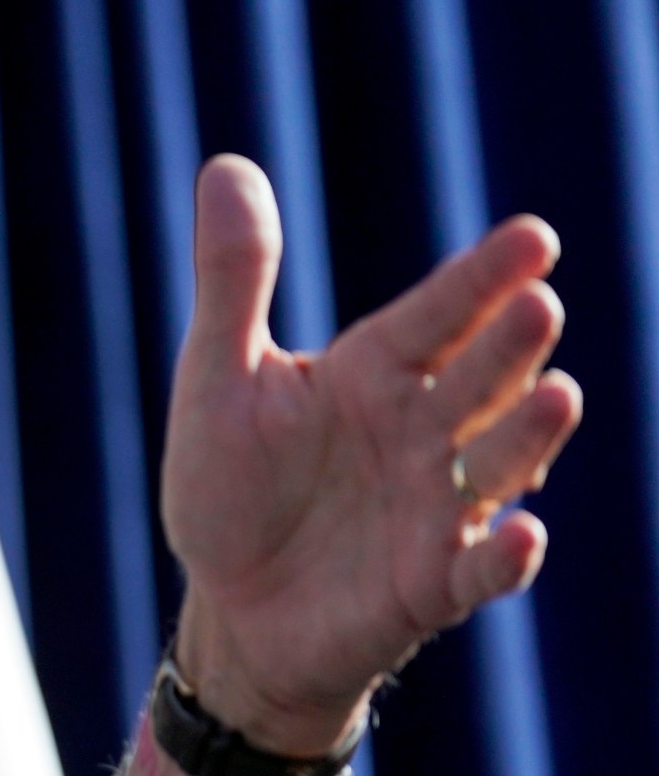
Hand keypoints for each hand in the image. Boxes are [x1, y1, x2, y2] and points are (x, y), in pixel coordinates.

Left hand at [160, 155, 579, 752]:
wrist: (233, 610)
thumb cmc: (232, 488)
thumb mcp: (219, 381)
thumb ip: (234, 279)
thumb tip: (225, 165)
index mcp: (374, 373)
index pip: (437, 315)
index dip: (481, 278)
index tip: (532, 237)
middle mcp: (423, 431)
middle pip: (479, 379)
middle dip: (507, 346)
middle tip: (538, 304)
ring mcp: (437, 508)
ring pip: (497, 463)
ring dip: (528, 434)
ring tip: (557, 394)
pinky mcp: (432, 584)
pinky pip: (477, 571)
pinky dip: (504, 557)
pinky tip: (524, 533)